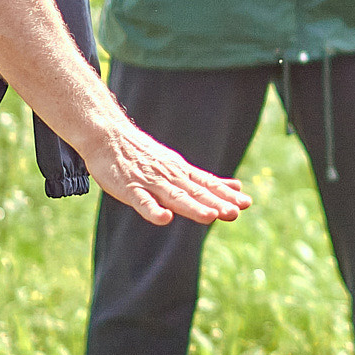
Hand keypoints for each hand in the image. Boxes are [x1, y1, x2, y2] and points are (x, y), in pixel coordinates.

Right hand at [83, 118, 250, 225]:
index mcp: (182, 172)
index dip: (226, 194)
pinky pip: (142, 201)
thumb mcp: (178, 165)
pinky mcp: (130, 188)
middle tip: (235, 213)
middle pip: (196, 192)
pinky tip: (165, 218)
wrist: (108, 135)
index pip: (208, 184)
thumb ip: (204, 180)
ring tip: (210, 217)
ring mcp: (150, 182)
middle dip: (216, 203)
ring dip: (193, 207)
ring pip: (174, 196)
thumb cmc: (143, 155)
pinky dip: (153, 210)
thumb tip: (236, 188)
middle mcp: (170, 176)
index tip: (246, 203)